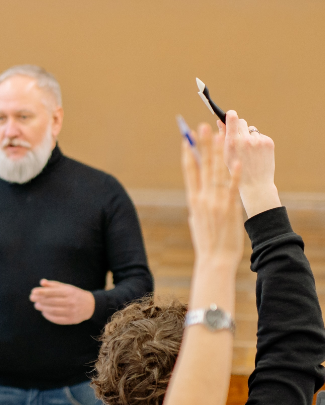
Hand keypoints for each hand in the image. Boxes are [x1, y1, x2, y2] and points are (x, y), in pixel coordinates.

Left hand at [29, 279, 94, 324]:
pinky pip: (57, 319)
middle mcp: (71, 302)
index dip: (41, 292)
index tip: (33, 291)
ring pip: (53, 311)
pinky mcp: (71, 320)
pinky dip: (48, 316)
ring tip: (37, 305)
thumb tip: (42, 282)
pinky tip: (44, 312)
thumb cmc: (74, 294)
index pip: (53, 292)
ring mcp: (71, 311)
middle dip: (40, 300)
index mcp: (69, 292)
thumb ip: (54, 285)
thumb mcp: (66, 287)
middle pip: (51, 302)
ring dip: (42, 308)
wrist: (91, 305)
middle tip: (32, 298)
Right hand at [182, 122, 243, 266]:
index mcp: (193, 200)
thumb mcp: (197, 220)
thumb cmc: (207, 242)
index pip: (189, 172)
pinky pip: (232, 187)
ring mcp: (216, 202)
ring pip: (216, 172)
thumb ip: (198, 205)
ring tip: (218, 134)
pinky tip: (236, 160)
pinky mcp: (229, 208)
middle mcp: (202, 198)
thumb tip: (196, 195)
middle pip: (202, 166)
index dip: (188, 154)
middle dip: (201, 145)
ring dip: (217, 152)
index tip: (185, 139)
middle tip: (201, 126)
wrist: (214, 259)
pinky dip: (234, 174)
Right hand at [218, 110, 279, 217]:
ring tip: (248, 152)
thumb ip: (222, 137)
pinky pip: (260, 136)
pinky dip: (258, 143)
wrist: (255, 184)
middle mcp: (246, 139)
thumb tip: (220, 121)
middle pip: (242, 122)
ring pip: (252, 130)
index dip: (231, 115)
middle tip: (238, 136)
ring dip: (249, 137)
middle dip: (239, 126)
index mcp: (232, 143)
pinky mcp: (268, 143)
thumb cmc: (236, 171)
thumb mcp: (225, 155)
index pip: (232, 119)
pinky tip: (256, 154)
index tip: (230, 115)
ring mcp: (258, 141)